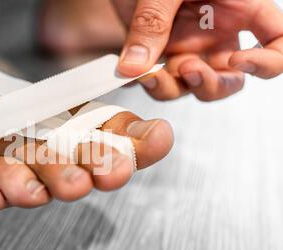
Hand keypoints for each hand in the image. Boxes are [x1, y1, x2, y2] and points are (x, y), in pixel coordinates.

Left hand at [113, 0, 282, 100]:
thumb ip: (154, 21)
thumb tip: (135, 66)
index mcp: (239, 8)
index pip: (277, 40)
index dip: (269, 61)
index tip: (240, 61)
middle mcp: (217, 35)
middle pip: (231, 80)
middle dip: (212, 86)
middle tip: (189, 69)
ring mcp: (189, 48)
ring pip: (192, 88)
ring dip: (174, 89)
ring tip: (153, 73)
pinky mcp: (162, 57)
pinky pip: (162, 83)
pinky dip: (148, 83)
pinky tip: (132, 73)